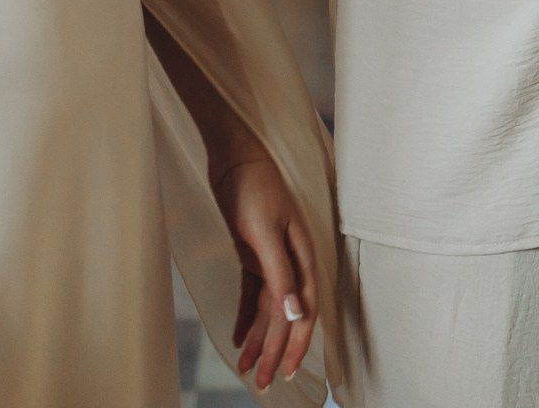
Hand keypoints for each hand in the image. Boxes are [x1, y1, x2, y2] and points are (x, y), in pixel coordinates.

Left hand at [213, 156, 320, 391]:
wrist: (234, 157)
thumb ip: (281, 274)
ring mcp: (272, 258)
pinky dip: (247, 317)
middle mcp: (291, 261)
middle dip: (275, 351)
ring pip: (268, 309)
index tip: (285, 371)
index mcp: (302, 256)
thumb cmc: (253, 189)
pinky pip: (253, 295)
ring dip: (259, 339)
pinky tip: (239, 337)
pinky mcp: (253, 254)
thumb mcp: (265, 232)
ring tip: (245, 368)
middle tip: (261, 383)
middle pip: (286, 316)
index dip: (297, 343)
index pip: (304, 310)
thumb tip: (295, 316)